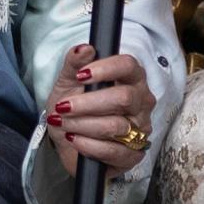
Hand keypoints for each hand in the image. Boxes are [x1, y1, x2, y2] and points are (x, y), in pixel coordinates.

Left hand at [43, 43, 155, 179]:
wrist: (66, 136)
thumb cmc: (72, 103)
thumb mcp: (67, 80)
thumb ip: (74, 62)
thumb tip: (84, 49)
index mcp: (129, 77)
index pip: (128, 66)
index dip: (105, 69)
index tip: (81, 74)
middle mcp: (140, 102)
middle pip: (124, 98)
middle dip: (87, 103)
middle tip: (63, 106)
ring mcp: (140, 130)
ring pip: (116, 126)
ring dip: (82, 125)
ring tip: (63, 123)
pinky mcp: (134, 155)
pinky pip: (114, 151)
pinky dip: (88, 145)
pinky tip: (74, 139)